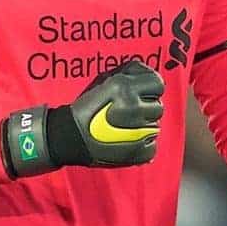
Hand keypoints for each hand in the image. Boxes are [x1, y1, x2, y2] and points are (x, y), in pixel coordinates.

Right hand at [2, 60, 164, 176]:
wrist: (69, 136)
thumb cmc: (86, 106)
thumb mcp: (104, 79)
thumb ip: (128, 72)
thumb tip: (145, 73)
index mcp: (126, 88)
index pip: (158, 83)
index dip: (150, 88)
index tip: (141, 93)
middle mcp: (134, 108)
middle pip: (157, 106)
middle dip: (145, 108)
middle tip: (128, 112)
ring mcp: (139, 132)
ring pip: (154, 126)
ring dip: (144, 126)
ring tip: (125, 127)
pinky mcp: (139, 153)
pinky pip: (151, 146)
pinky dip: (142, 145)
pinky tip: (127, 141)